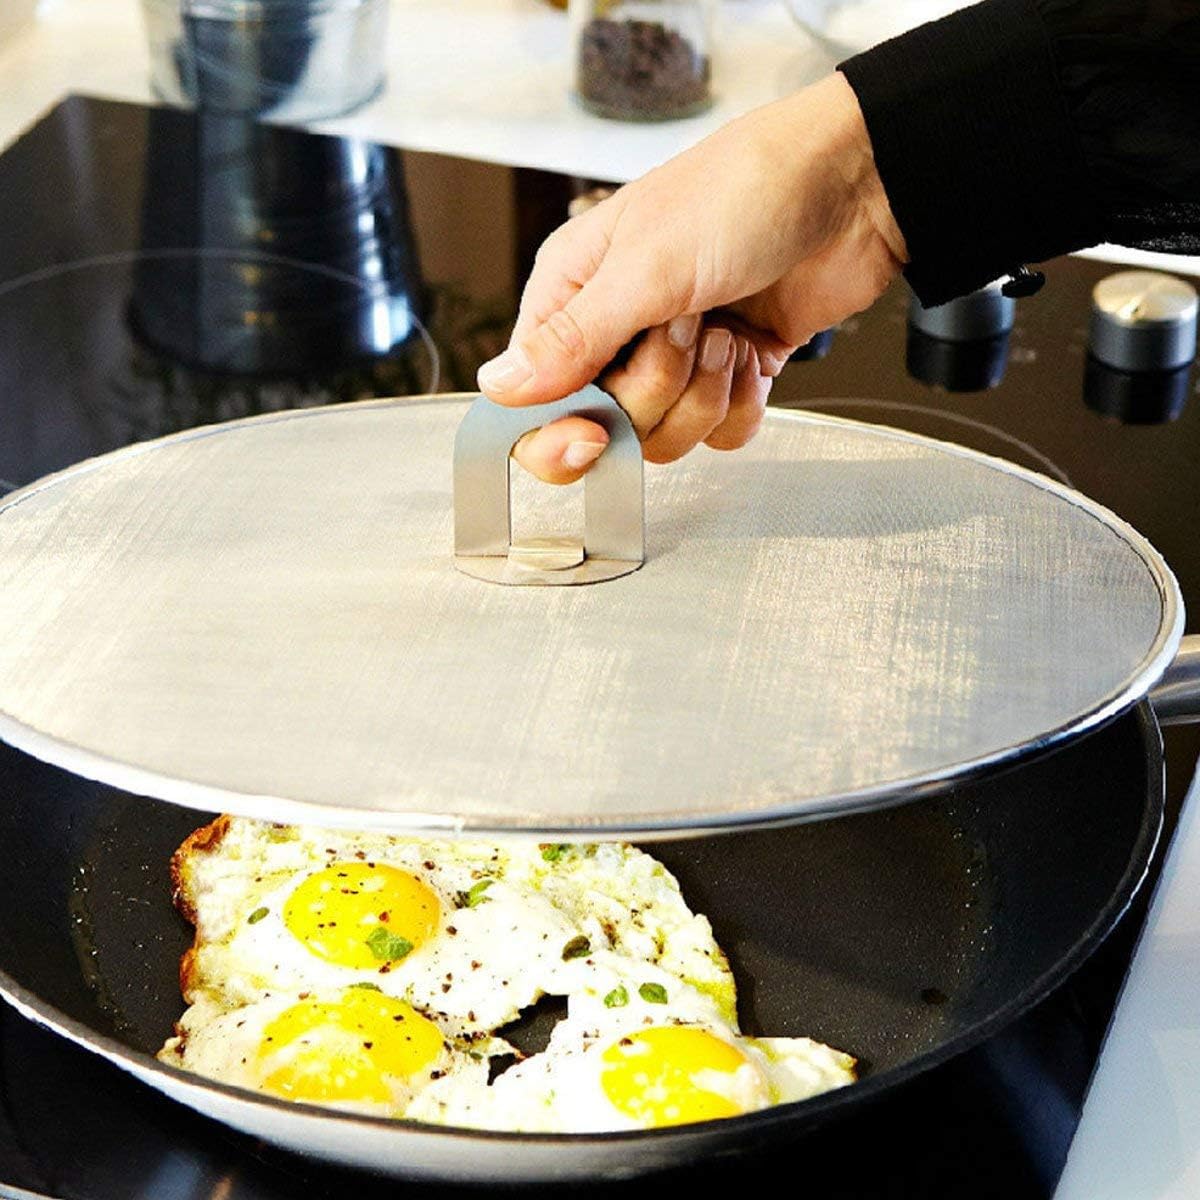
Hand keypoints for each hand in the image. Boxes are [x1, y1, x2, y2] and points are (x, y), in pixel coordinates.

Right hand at [476, 72, 907, 482]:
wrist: (851, 188)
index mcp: (572, 297)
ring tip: (726, 333)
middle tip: (685, 333)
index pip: (533, 398)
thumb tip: (499, 387)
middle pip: (604, 427)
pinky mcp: (726, 376)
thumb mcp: (645, 267)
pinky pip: (718, 434)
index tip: (592, 436)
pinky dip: (741, 404)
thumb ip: (572, 340)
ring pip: (664, 438)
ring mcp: (673, 359)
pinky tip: (754, 352)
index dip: (556, 433)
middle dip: (653, 395)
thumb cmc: (742, 193)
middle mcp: (615, 333)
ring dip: (703, 396)